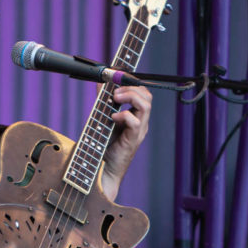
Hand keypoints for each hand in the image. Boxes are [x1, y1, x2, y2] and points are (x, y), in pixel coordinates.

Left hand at [100, 84, 152, 200]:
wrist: (102, 169)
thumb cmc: (104, 146)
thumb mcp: (103, 118)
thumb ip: (103, 101)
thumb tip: (100, 83)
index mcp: (136, 116)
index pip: (143, 93)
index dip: (132, 83)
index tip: (116, 77)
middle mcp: (141, 122)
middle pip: (147, 96)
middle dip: (131, 87)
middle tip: (115, 91)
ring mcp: (139, 131)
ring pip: (146, 105)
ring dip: (130, 96)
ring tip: (116, 98)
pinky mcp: (133, 139)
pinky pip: (135, 122)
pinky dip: (124, 115)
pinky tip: (113, 118)